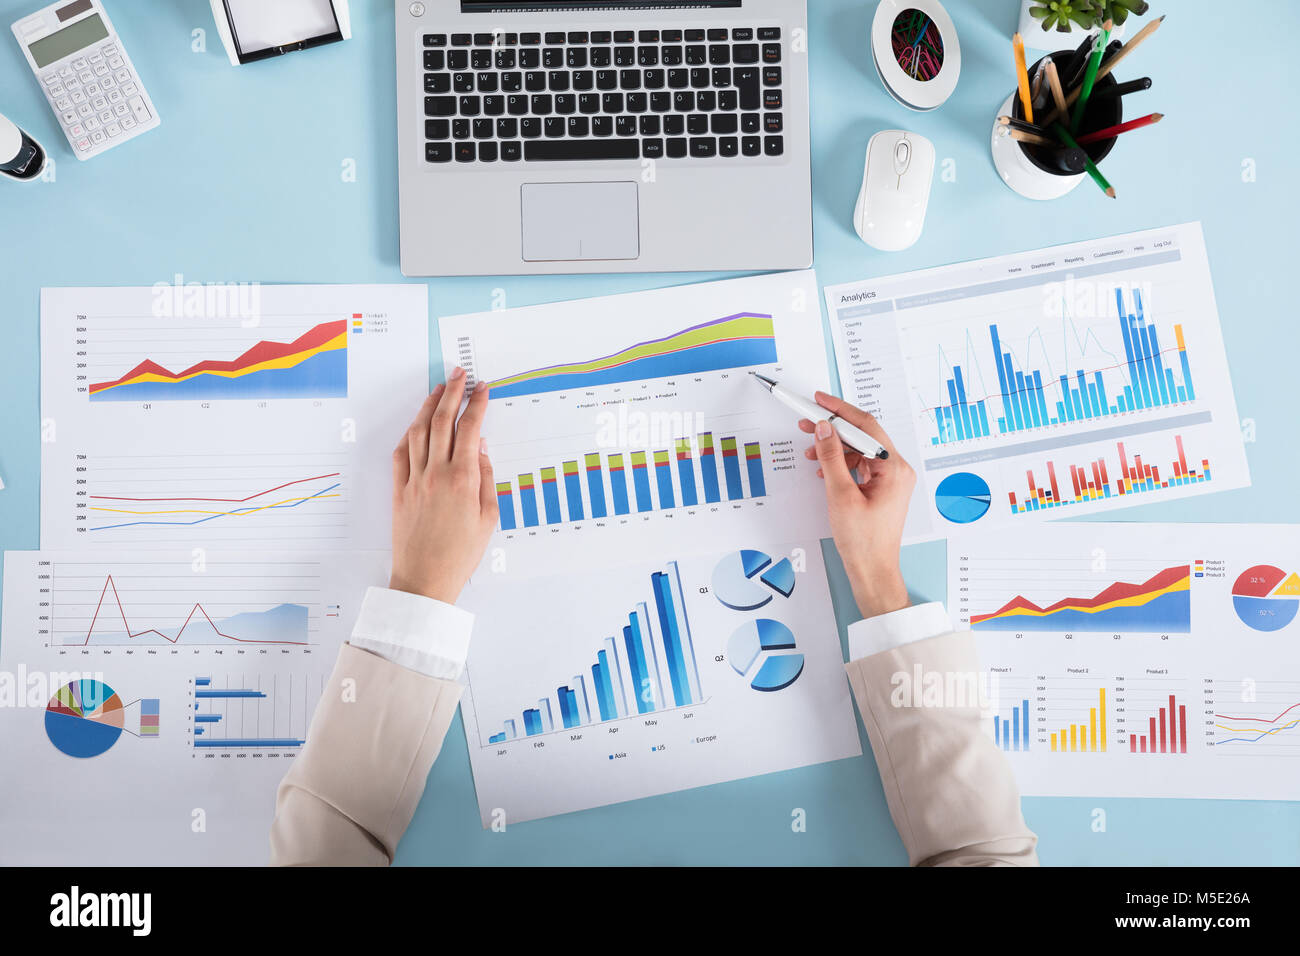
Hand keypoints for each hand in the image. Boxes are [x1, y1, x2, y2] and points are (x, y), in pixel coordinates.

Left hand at [389, 367, 496, 604]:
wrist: (425, 579)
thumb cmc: (461, 554)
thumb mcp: (489, 517)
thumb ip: (487, 479)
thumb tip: (483, 449)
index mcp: (464, 479)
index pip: (471, 429)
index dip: (477, 404)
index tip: (483, 388)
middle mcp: (437, 473)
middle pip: (442, 421)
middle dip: (453, 393)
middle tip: (460, 375)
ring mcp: (415, 480)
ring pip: (419, 431)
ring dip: (429, 406)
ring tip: (439, 390)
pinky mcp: (399, 490)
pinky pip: (402, 453)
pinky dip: (410, 434)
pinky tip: (417, 424)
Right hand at [799, 392, 914, 619]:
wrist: (872, 570)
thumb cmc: (863, 541)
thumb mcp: (840, 495)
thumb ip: (831, 458)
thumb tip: (825, 429)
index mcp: (893, 468)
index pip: (866, 426)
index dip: (839, 411)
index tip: (819, 401)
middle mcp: (896, 470)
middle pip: (862, 436)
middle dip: (833, 429)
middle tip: (808, 422)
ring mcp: (889, 480)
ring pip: (858, 451)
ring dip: (833, 448)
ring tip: (810, 452)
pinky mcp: (881, 489)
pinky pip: (859, 466)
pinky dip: (839, 464)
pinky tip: (823, 470)